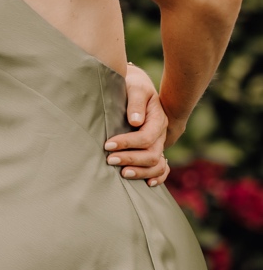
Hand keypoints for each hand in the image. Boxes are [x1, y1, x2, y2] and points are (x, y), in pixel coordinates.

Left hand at [105, 63, 170, 185]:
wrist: (137, 86)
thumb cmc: (133, 85)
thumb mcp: (135, 87)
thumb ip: (135, 102)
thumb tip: (136, 121)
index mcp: (158, 119)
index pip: (146, 137)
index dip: (127, 144)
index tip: (107, 145)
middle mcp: (161, 133)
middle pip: (152, 153)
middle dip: (130, 159)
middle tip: (109, 160)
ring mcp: (159, 142)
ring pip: (157, 164)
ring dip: (140, 171)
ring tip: (122, 174)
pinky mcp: (154, 148)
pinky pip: (163, 168)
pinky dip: (157, 177)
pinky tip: (147, 184)